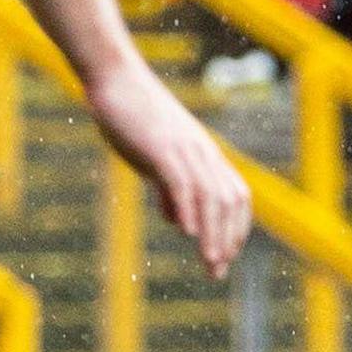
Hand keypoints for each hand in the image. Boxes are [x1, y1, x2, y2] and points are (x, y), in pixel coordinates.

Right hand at [89, 59, 252, 274]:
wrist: (116, 79)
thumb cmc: (133, 118)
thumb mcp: (156, 159)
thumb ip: (169, 189)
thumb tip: (178, 221)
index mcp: (204, 155)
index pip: (235, 196)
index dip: (235, 229)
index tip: (226, 257)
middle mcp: (202, 152)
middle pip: (227, 201)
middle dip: (226, 240)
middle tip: (216, 271)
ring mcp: (183, 148)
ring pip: (208, 195)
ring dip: (211, 232)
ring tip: (210, 262)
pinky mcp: (160, 145)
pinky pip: (180, 180)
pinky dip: (186, 207)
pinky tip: (185, 232)